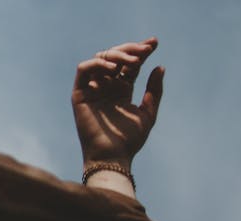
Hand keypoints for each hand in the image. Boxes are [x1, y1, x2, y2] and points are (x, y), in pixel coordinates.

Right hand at [72, 38, 163, 166]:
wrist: (112, 157)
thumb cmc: (130, 140)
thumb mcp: (148, 114)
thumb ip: (154, 92)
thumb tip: (160, 67)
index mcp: (122, 89)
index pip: (131, 65)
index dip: (142, 52)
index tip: (155, 43)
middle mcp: (107, 85)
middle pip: (117, 57)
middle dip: (131, 50)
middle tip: (145, 50)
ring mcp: (93, 88)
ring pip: (101, 59)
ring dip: (117, 55)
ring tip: (133, 61)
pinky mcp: (80, 93)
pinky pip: (84, 70)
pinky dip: (97, 64)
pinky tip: (113, 66)